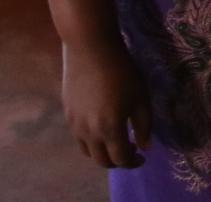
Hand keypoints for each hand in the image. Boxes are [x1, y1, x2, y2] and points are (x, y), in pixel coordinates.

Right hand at [62, 37, 151, 168]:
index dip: (132, 162)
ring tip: (115, 141)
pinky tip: (101, 126)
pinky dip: (91, 139)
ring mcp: (74, 124)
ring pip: (87, 150)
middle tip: (129, 152)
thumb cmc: (121, 70)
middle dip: (117, 161)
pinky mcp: (67, 112)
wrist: (90, 47)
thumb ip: (144, 125)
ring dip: (102, 152)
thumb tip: (144, 147)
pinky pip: (79, 135)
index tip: (142, 157)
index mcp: (109, 129)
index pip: (120, 159)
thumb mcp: (141, 97)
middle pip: (101, 160)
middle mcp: (88, 132)